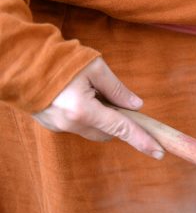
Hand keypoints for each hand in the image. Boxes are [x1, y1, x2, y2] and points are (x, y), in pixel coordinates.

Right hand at [33, 57, 163, 158]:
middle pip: (108, 133)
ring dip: (98, 117)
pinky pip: (76, 125)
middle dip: (115, 121)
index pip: (122, 129)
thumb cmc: (58, 60)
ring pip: (92, 130)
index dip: (142, 140)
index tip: (159, 152)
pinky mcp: (50, 125)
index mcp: (84, 110)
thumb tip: (136, 106)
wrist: (19, 61)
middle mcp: (71, 123)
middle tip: (108, 97)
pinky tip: (72, 96)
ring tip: (85, 92)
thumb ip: (117, 89)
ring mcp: (58, 126)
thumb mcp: (95, 68)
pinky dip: (83, 115)